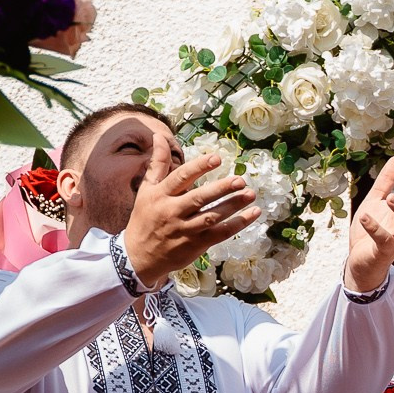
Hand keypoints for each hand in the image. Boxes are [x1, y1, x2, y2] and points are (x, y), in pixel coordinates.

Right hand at [121, 134, 258, 287]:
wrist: (139, 256)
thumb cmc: (145, 218)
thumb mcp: (147, 189)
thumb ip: (158, 163)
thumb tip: (159, 136)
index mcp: (160, 195)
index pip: (181, 178)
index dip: (199, 168)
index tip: (216, 158)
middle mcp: (172, 212)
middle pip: (199, 198)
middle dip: (221, 189)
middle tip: (240, 180)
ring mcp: (185, 230)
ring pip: (212, 216)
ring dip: (234, 206)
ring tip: (250, 194)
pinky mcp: (196, 244)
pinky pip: (220, 233)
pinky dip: (238, 224)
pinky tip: (253, 213)